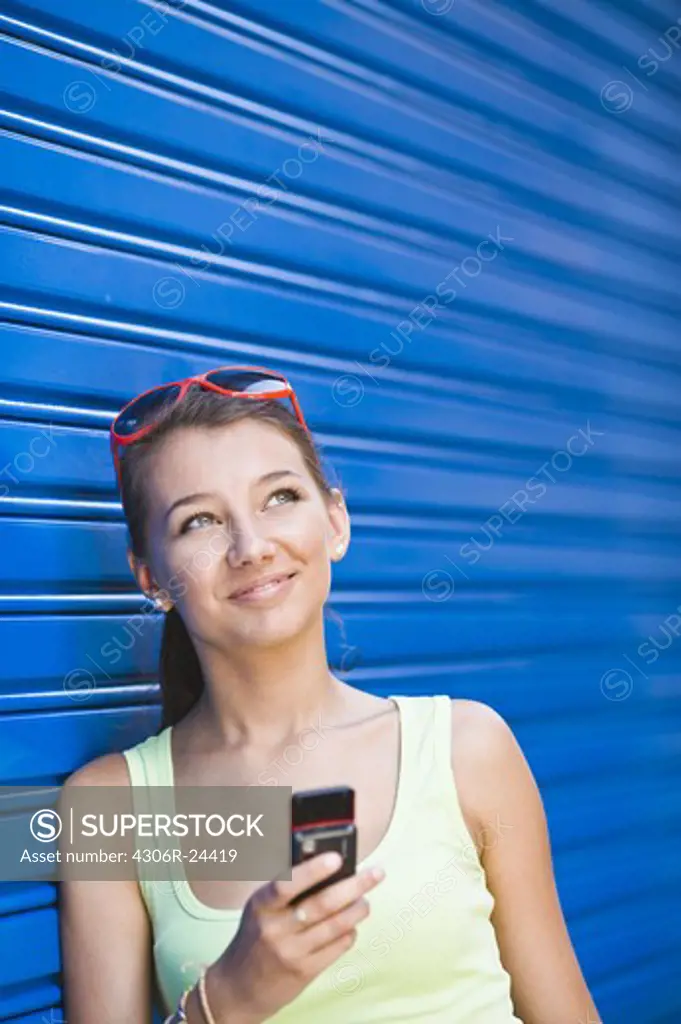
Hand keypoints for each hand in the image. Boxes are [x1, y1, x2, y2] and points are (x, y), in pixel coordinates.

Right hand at [214, 852, 384, 1019]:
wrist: (239, 987)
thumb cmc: (255, 935)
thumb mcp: (260, 907)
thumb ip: (286, 887)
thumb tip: (323, 861)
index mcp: (261, 905)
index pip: (287, 883)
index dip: (313, 870)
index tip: (337, 858)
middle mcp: (275, 928)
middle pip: (322, 904)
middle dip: (355, 886)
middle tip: (376, 873)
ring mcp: (291, 952)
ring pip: (335, 926)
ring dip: (357, 909)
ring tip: (365, 900)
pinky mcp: (304, 972)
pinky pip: (337, 947)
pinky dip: (349, 933)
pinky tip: (352, 925)